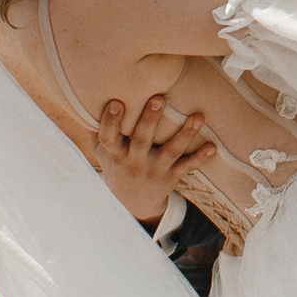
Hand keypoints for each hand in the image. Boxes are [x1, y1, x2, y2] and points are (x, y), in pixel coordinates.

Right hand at [90, 91, 218, 224]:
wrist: (134, 203)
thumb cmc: (116, 165)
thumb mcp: (101, 151)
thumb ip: (95, 127)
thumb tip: (84, 93)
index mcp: (115, 154)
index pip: (109, 138)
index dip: (110, 122)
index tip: (116, 103)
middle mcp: (134, 162)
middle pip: (141, 141)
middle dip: (149, 120)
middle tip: (158, 98)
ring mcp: (154, 170)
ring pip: (170, 152)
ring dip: (185, 134)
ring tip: (198, 116)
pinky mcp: (171, 176)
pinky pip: (187, 167)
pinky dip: (200, 158)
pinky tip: (212, 146)